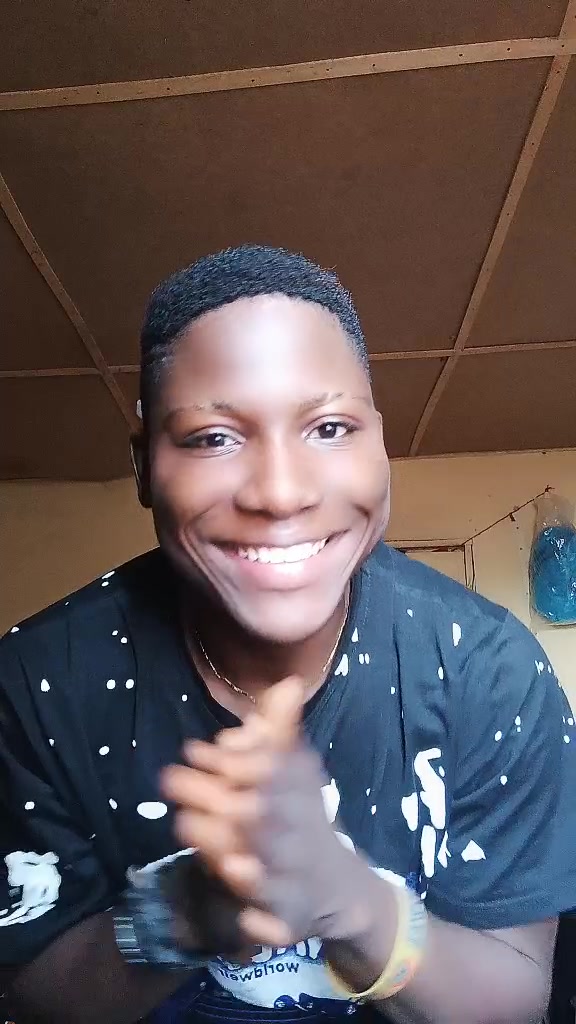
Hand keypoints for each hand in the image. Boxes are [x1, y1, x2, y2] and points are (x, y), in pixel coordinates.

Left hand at [162, 678, 371, 948]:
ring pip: (267, 870)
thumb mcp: (298, 773)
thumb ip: (282, 732)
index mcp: (302, 797)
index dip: (240, 760)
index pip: (274, 772)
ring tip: (191, 829)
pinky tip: (244, 912)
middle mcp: (300, 836)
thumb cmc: (303, 819)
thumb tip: (285, 681)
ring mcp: (296, 882)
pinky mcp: (289, 922)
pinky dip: (262, 918)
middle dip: (222, 799)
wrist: (340, 888)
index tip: (198, 749)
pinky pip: (278, 925)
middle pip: (263, 818)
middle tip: (172, 780)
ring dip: (231, 851)